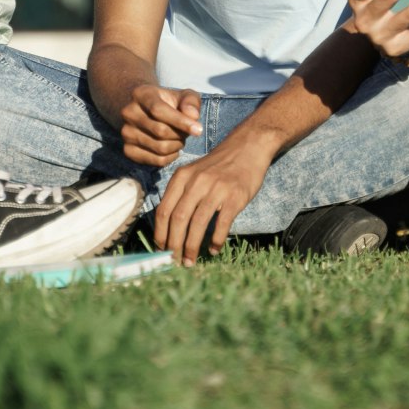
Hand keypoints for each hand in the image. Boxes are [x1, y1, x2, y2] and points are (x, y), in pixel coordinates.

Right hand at [117, 83, 202, 166]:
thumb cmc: (170, 103)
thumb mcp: (184, 96)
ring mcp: (126, 133)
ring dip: (177, 146)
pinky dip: (171, 157)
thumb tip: (192, 116)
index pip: (159, 110)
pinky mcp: (128, 150)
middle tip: (186, 132)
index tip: (199, 130)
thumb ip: (191, 101)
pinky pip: (156, 161)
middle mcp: (129, 113)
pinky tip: (172, 148)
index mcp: (141, 94)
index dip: (180, 121)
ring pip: (160, 148)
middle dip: (181, 135)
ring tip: (179, 138)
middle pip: (160, 131)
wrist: (147, 112)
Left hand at [153, 142, 271, 265]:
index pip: (164, 210)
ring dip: (192, 247)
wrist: (248, 147)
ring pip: (198, 224)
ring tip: (190, 261)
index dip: (160, 233)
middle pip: (178, 219)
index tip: (161, 249)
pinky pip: (222, 223)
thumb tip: (169, 228)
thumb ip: (181, 194)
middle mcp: (196, 182)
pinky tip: (214, 249)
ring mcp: (216, 189)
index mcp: (182, 177)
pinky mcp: (235, 196)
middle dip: (174, 245)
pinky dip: (216, 240)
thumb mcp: (194, 172)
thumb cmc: (219, 165)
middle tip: (175, 261)